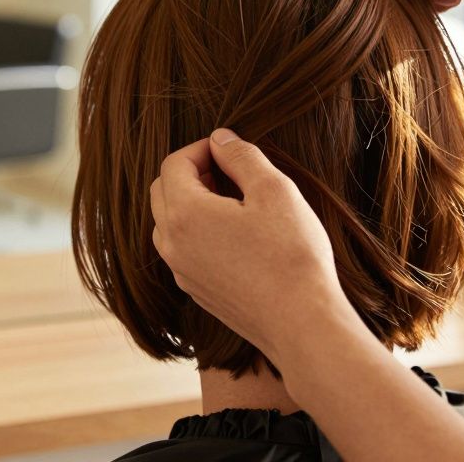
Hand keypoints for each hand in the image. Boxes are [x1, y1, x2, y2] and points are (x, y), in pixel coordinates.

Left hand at [149, 129, 346, 362]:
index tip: (228, 149)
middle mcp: (172, 244)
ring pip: (168, 223)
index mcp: (184, 214)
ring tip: (232, 201)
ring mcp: (181, 272)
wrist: (301, 323)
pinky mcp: (196, 291)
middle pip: (162, 192)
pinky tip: (236, 235)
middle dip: (190, 173)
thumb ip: (242, 156)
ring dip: (191, 203)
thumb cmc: (291, 254)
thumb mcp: (274, 190)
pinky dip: (197, 232)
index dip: (200, 148)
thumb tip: (220, 138)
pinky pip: (183, 250)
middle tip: (228, 170)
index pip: (173, 164)